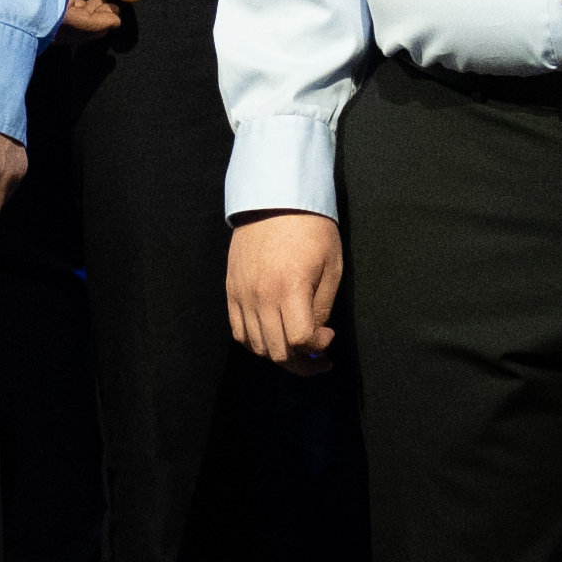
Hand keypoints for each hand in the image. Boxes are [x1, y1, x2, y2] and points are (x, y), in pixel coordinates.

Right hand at [228, 210, 345, 367]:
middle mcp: (261, 295)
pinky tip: (271, 337)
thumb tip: (315, 336)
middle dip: (301, 362)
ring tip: (295, 348)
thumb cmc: (310, 229)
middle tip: (317, 357)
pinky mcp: (231, 290)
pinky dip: (255, 342)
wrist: (275, 199)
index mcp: (290, 288)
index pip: (299, 340)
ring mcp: (242, 294)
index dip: (318, 348)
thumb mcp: (331, 265)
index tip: (328, 336)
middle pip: (277, 351)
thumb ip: (322, 306)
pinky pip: (238, 331)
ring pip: (255, 346)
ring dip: (278, 354)